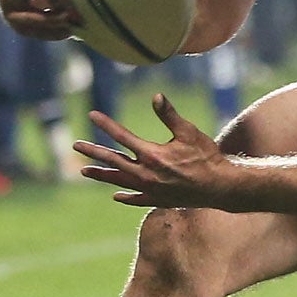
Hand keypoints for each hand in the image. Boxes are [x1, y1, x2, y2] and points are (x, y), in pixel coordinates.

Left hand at [75, 94, 240, 208]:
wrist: (220, 186)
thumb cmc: (206, 156)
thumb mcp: (189, 132)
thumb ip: (169, 115)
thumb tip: (156, 96)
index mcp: (151, 154)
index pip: (122, 137)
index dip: (106, 125)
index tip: (92, 116)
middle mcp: (145, 173)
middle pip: (113, 160)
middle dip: (93, 151)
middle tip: (76, 145)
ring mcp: (150, 189)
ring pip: (119, 180)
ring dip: (102, 174)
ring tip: (85, 171)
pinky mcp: (158, 200)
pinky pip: (136, 199)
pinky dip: (125, 196)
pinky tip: (116, 195)